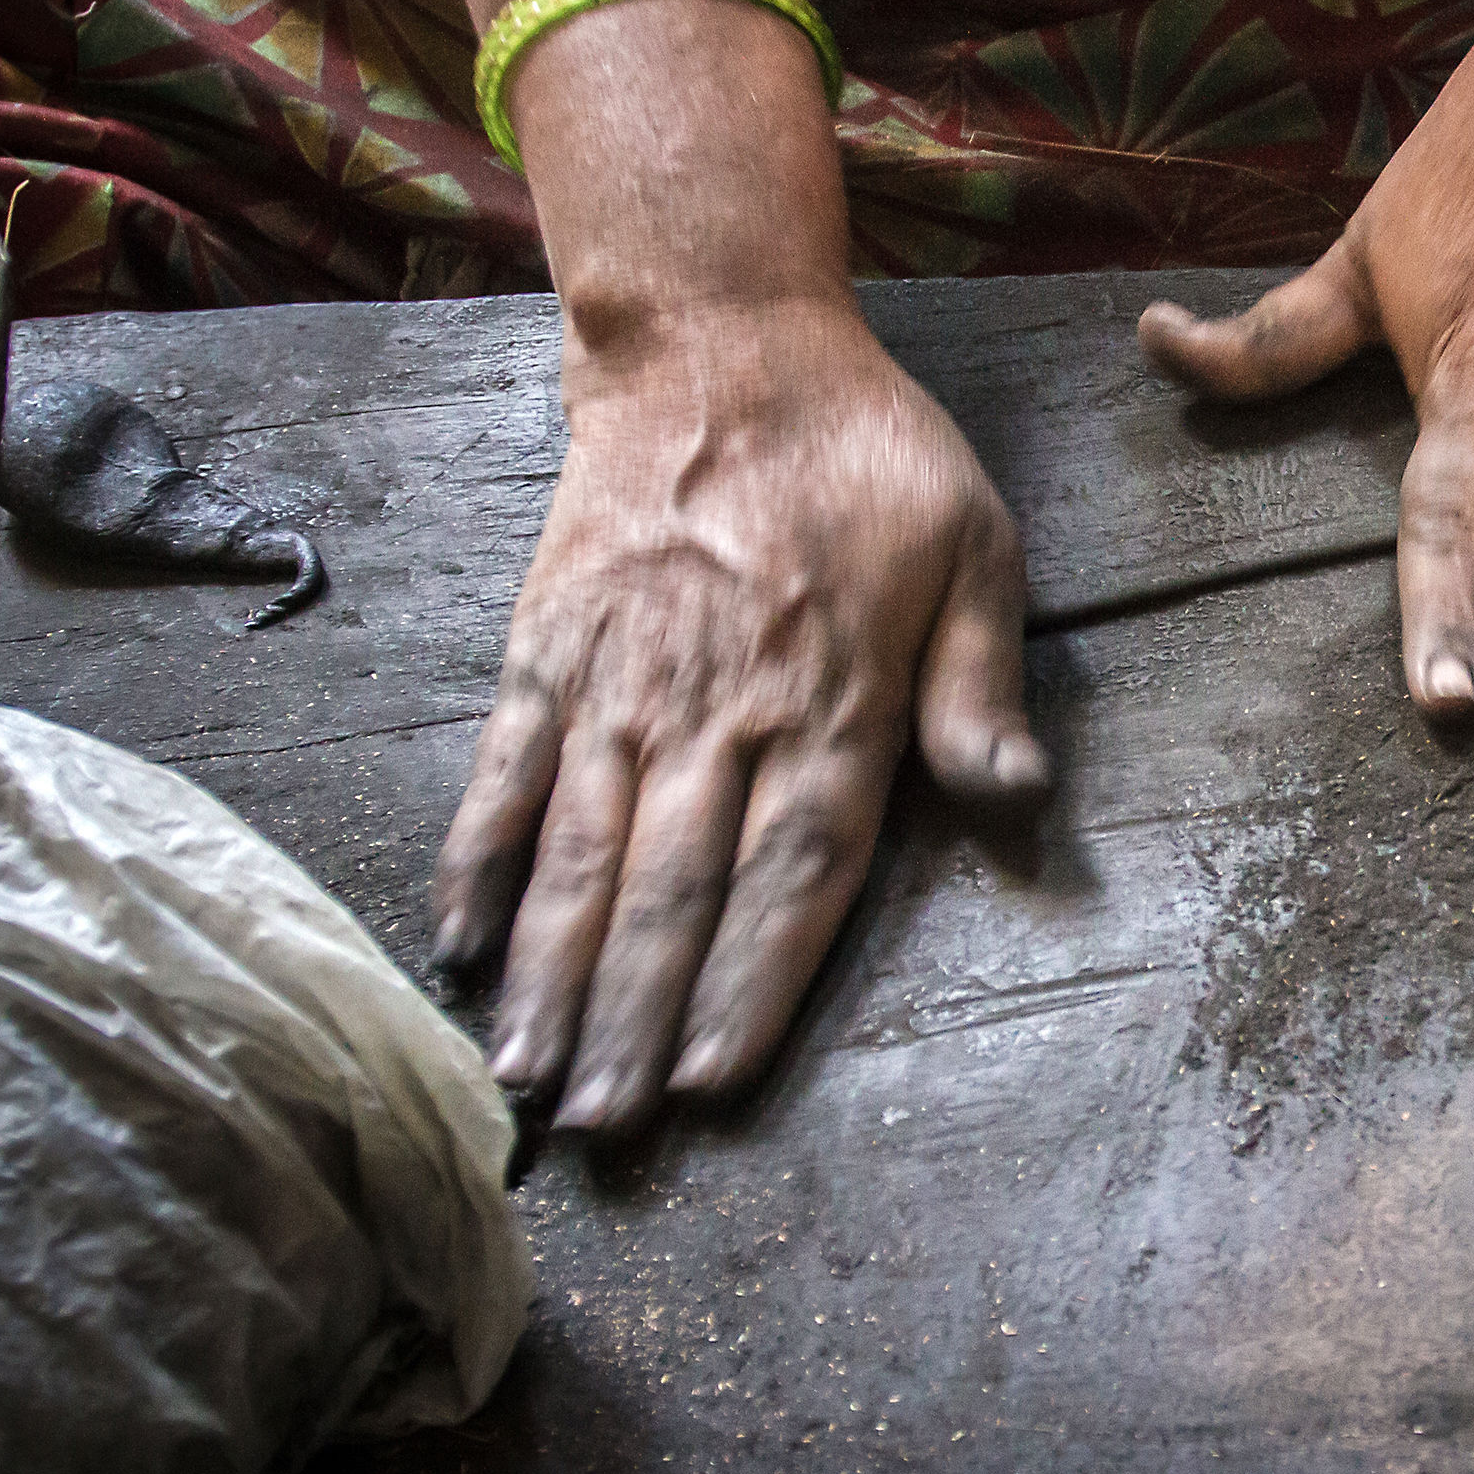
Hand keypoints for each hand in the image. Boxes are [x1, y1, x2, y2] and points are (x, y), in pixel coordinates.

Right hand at [430, 301, 1046, 1134]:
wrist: (722, 343)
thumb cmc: (869, 454)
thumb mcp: (974, 546)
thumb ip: (981, 682)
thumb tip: (1014, 796)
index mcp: (836, 700)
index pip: (795, 874)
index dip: (749, 985)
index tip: (709, 1082)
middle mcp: (723, 709)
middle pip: (676, 892)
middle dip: (637, 1020)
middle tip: (605, 1130)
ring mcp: (623, 681)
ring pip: (582, 855)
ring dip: (553, 974)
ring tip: (528, 1078)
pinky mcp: (548, 645)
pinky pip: (505, 771)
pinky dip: (477, 860)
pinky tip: (458, 945)